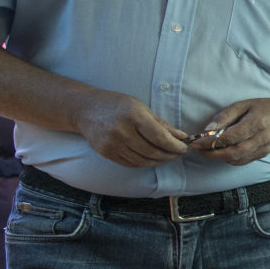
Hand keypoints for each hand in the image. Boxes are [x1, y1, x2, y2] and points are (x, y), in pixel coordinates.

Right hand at [75, 91, 189, 167]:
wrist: (85, 109)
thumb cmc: (116, 105)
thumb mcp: (141, 107)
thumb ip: (162, 124)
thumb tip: (182, 137)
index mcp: (133, 116)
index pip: (160, 138)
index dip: (175, 146)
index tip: (184, 148)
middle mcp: (121, 131)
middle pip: (153, 151)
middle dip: (170, 155)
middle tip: (179, 154)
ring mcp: (112, 144)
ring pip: (143, 160)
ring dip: (159, 161)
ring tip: (168, 157)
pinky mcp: (106, 153)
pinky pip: (131, 163)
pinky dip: (145, 163)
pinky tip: (152, 159)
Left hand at [191, 99, 269, 165]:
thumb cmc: (264, 108)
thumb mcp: (243, 105)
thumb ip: (225, 116)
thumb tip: (207, 130)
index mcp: (257, 123)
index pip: (230, 137)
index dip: (211, 142)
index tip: (196, 141)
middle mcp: (262, 139)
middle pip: (233, 152)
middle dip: (212, 154)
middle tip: (198, 149)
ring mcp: (263, 149)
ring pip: (237, 159)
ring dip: (218, 157)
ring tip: (206, 150)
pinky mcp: (263, 155)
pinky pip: (242, 161)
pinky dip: (228, 159)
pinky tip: (221, 152)